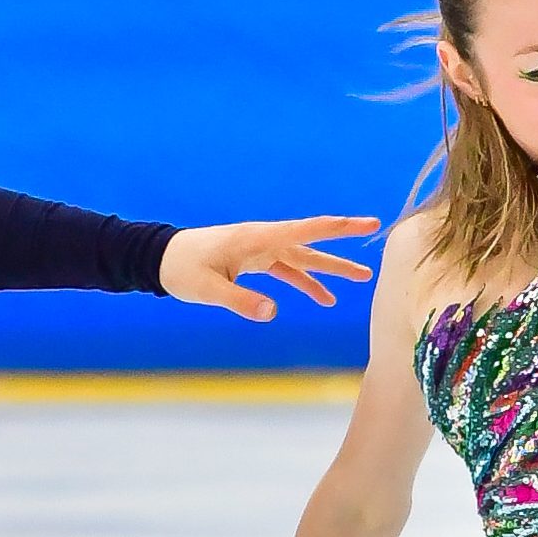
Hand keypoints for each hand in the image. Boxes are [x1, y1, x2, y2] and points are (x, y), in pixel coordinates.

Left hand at [159, 216, 378, 321]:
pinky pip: (287, 270)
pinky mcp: (253, 260)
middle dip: (344, 244)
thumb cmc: (182, 269)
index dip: (339, 227)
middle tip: (376, 240)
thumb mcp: (208, 289)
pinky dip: (306, 282)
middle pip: (311, 243)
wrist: (161, 258)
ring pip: (303, 258)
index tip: (368, 223)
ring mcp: (260, 249)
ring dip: (330, 269)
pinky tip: (324, 298)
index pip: (306, 231)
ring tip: (362, 279)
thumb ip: (240, 300)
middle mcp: (263, 240)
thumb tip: (273, 313)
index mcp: (257, 239)